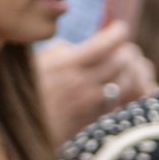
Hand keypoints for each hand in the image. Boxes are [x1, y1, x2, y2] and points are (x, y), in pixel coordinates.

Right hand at [33, 22, 156, 146]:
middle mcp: (84, 84)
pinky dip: (130, 91)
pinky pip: (124, 102)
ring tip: (126, 67)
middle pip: (122, 61)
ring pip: (128, 82)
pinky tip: (123, 86)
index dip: (118, 32)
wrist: (26, 132)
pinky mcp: (98, 119)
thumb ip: (62, 51)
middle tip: (124, 49)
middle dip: (127, 51)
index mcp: (68, 65)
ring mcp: (93, 104)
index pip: (106, 43)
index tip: (119, 28)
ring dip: (132, 71)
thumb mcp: (39, 63)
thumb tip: (79, 47)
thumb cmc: (30, 93)